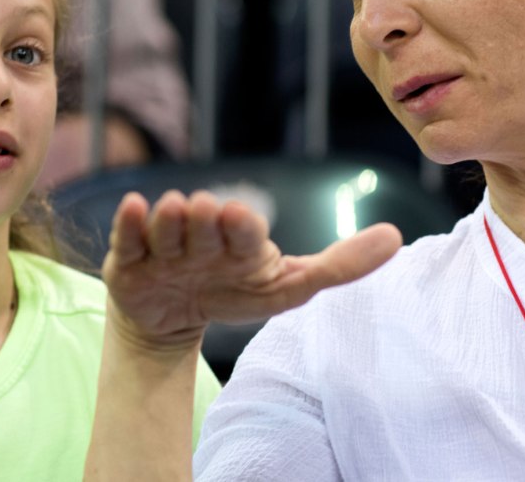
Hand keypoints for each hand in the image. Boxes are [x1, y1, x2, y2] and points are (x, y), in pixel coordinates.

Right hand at [101, 189, 402, 349]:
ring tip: (172, 213)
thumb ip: (341, 264)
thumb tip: (397, 236)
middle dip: (205, 221)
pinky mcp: (130, 261)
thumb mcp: (289, 286)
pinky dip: (130, 224)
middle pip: (203, 223)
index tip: (240, 216)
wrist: (176, 318)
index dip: (242, 224)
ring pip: (167, 227)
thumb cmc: (235, 293)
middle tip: (206, 215)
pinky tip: (135, 206)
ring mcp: (165, 247)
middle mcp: (202, 236)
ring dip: (170, 222)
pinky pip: (128, 239)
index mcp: (240, 241)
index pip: (243, 229)